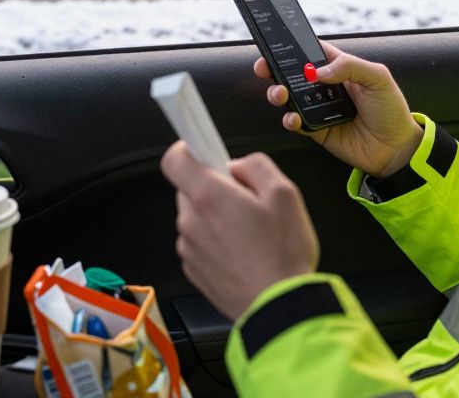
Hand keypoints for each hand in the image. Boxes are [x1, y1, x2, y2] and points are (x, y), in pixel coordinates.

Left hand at [160, 142, 317, 320]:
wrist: (279, 308)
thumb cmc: (283, 252)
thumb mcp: (284, 193)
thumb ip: (256, 166)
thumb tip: (236, 167)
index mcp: (208, 196)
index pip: (174, 159)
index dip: (188, 149)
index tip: (205, 150)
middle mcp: (190, 221)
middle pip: (191, 189)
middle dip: (216, 188)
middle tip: (248, 201)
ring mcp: (189, 249)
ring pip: (197, 217)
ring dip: (217, 218)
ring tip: (252, 234)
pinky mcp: (194, 271)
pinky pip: (201, 243)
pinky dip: (218, 243)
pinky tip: (245, 254)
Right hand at [254, 41, 422, 176]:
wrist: (396, 149)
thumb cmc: (391, 109)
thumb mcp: (378, 77)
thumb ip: (349, 66)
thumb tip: (317, 71)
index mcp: (341, 68)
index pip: (313, 51)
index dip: (294, 45)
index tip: (276, 42)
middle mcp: (327, 87)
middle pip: (293, 73)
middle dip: (274, 68)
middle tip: (264, 68)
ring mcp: (320, 109)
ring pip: (289, 97)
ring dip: (278, 92)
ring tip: (279, 94)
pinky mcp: (317, 130)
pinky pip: (296, 122)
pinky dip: (289, 119)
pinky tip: (293, 117)